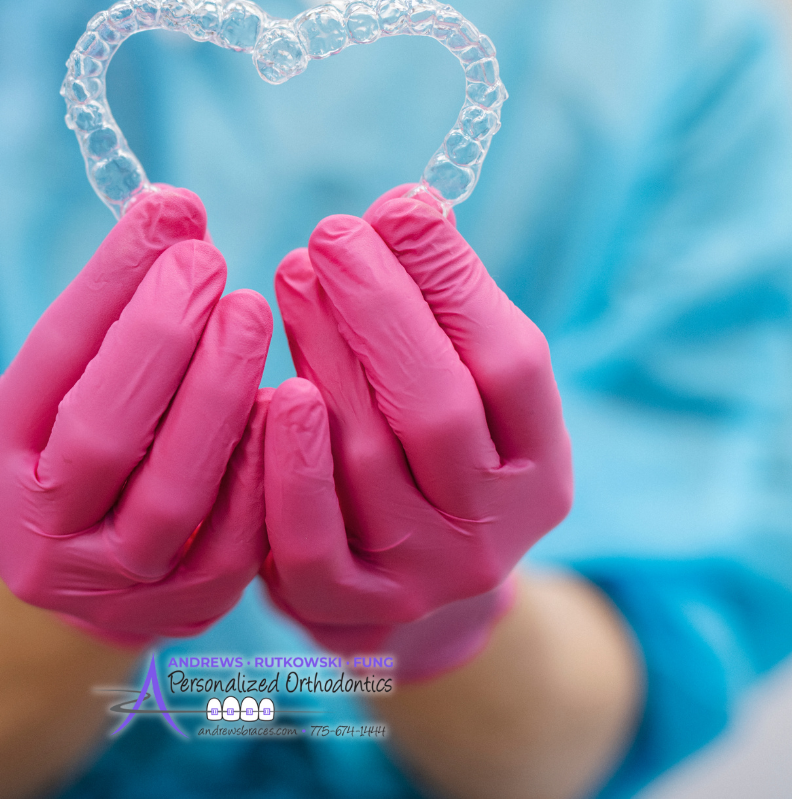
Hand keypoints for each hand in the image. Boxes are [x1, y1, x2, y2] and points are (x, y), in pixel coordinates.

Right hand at [0, 188, 272, 647]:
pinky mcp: (183, 612)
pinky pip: (235, 543)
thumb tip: (175, 213)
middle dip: (161, 336)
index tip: (163, 212)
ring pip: (173, 494)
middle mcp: (36, 540)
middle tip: (208, 261)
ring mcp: (110, 589)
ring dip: (219, 393)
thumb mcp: (52, 395)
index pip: (48, 363)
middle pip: (101, 435)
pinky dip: (262, 465)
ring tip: (250, 312)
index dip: (110, 282)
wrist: (74, 582)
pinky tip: (286, 398)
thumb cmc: (67, 454)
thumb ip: (105, 317)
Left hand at [262, 185, 571, 678]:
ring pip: (367, 456)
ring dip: (325, 352)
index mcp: (540, 470)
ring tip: (294, 272)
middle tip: (334, 231)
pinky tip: (272, 387)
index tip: (403, 206)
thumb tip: (407, 210)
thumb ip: (446, 314)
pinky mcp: (343, 607)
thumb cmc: (434, 459)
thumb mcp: (468, 396)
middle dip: (382, 306)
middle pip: (437, 407)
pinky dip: (289, 460)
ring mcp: (418, 576)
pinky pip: (309, 538)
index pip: (510, 364)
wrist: (410, 591)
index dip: (455, 281)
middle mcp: (490, 531)